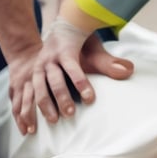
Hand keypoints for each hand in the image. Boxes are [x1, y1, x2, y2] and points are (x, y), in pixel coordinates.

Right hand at [9, 17, 132, 134]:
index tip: (91, 100)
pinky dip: (28, 110)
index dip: (82, 83)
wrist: (59, 30)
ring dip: (45, 105)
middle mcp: (48, 59)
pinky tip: (31, 126)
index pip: (73, 67)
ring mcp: (38, 68)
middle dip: (62, 97)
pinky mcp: (32, 77)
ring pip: (38, 87)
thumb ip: (109, 62)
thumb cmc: (80, 42)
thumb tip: (129, 70)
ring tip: (55, 120)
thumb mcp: (94, 48)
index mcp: (65, 50)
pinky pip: (27, 94)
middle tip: (71, 114)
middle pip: (54, 80)